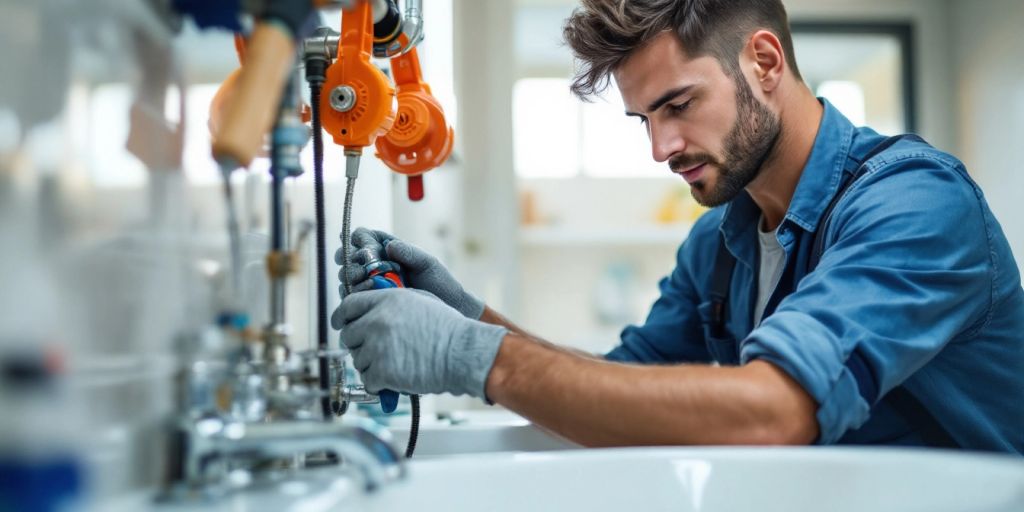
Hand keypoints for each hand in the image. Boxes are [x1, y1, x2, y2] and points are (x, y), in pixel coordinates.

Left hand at [333, 288, 506, 398]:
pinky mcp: (382, 371)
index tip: (341, 324)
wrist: (462, 353)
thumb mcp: (421, 300)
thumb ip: (393, 302)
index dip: (342, 317)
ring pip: (358, 361)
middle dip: (359, 345)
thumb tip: (374, 310)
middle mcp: (377, 321)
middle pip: (348, 336)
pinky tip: (395, 379)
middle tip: (376, 352)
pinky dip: (379, 384)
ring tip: (396, 364)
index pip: (348, 306)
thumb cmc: (448, 329)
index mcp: (386, 300)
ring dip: (372, 365)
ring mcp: (377, 347)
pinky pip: (367, 381)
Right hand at [335, 228, 484, 318]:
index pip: (362, 237)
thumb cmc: (440, 283)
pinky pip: (353, 296)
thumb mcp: (428, 263)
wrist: (448, 310)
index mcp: (388, 249)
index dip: (356, 239)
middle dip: (349, 258)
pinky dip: (354, 292)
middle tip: (359, 264)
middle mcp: (377, 265)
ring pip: (348, 276)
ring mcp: (372, 284)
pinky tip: (365, 292)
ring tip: (363, 279)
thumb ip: (409, 253)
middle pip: (350, 257)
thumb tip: (389, 245)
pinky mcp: (371, 302)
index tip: (357, 244)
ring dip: (350, 275)